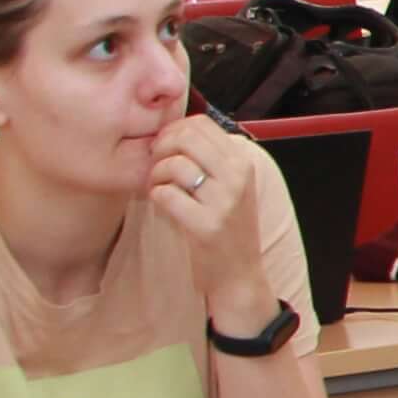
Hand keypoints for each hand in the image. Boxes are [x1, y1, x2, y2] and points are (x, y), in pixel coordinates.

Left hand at [141, 116, 273, 317]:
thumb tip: (174, 131)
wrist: (239, 274)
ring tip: (157, 187)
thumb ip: (211, 158)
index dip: (173, 130)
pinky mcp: (205, 226)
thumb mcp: (231, 186)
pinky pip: (165, 194)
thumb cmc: (227, 228)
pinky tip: (161, 204)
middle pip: (185, 138)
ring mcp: (223, 202)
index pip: (201, 124)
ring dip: (155, 175)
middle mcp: (237, 178)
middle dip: (160, 148)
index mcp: (242, 163)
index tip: (165, 147)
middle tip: (155, 165)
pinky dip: (155, 196)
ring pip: (173, 165)